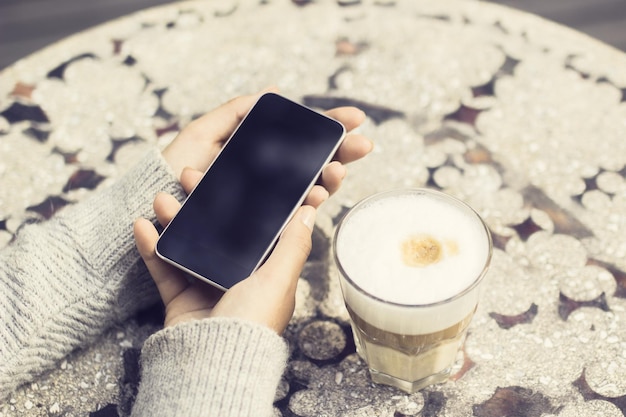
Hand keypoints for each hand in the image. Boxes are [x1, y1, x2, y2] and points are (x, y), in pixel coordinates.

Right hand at [135, 90, 371, 332]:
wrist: (214, 361)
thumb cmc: (253, 320)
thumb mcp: (279, 278)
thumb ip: (294, 243)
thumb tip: (311, 209)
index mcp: (264, 269)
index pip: (255, 225)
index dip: (244, 198)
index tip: (231, 173)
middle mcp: (236, 274)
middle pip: (217, 228)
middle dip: (201, 201)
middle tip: (187, 176)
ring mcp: (206, 284)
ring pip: (188, 242)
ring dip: (172, 218)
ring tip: (159, 197)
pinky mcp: (180, 297)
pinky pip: (163, 266)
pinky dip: (151, 247)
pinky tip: (140, 225)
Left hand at [162, 87, 372, 206]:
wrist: (148, 213)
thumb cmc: (170, 173)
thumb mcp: (202, 135)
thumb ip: (235, 113)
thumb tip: (272, 93)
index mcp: (258, 163)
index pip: (302, 146)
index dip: (329, 131)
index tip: (355, 117)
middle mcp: (266, 187)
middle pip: (312, 169)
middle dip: (340, 155)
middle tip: (364, 144)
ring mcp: (263, 212)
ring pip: (307, 195)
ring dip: (327, 181)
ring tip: (336, 171)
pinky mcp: (254, 236)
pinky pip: (288, 222)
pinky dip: (306, 208)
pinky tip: (318, 195)